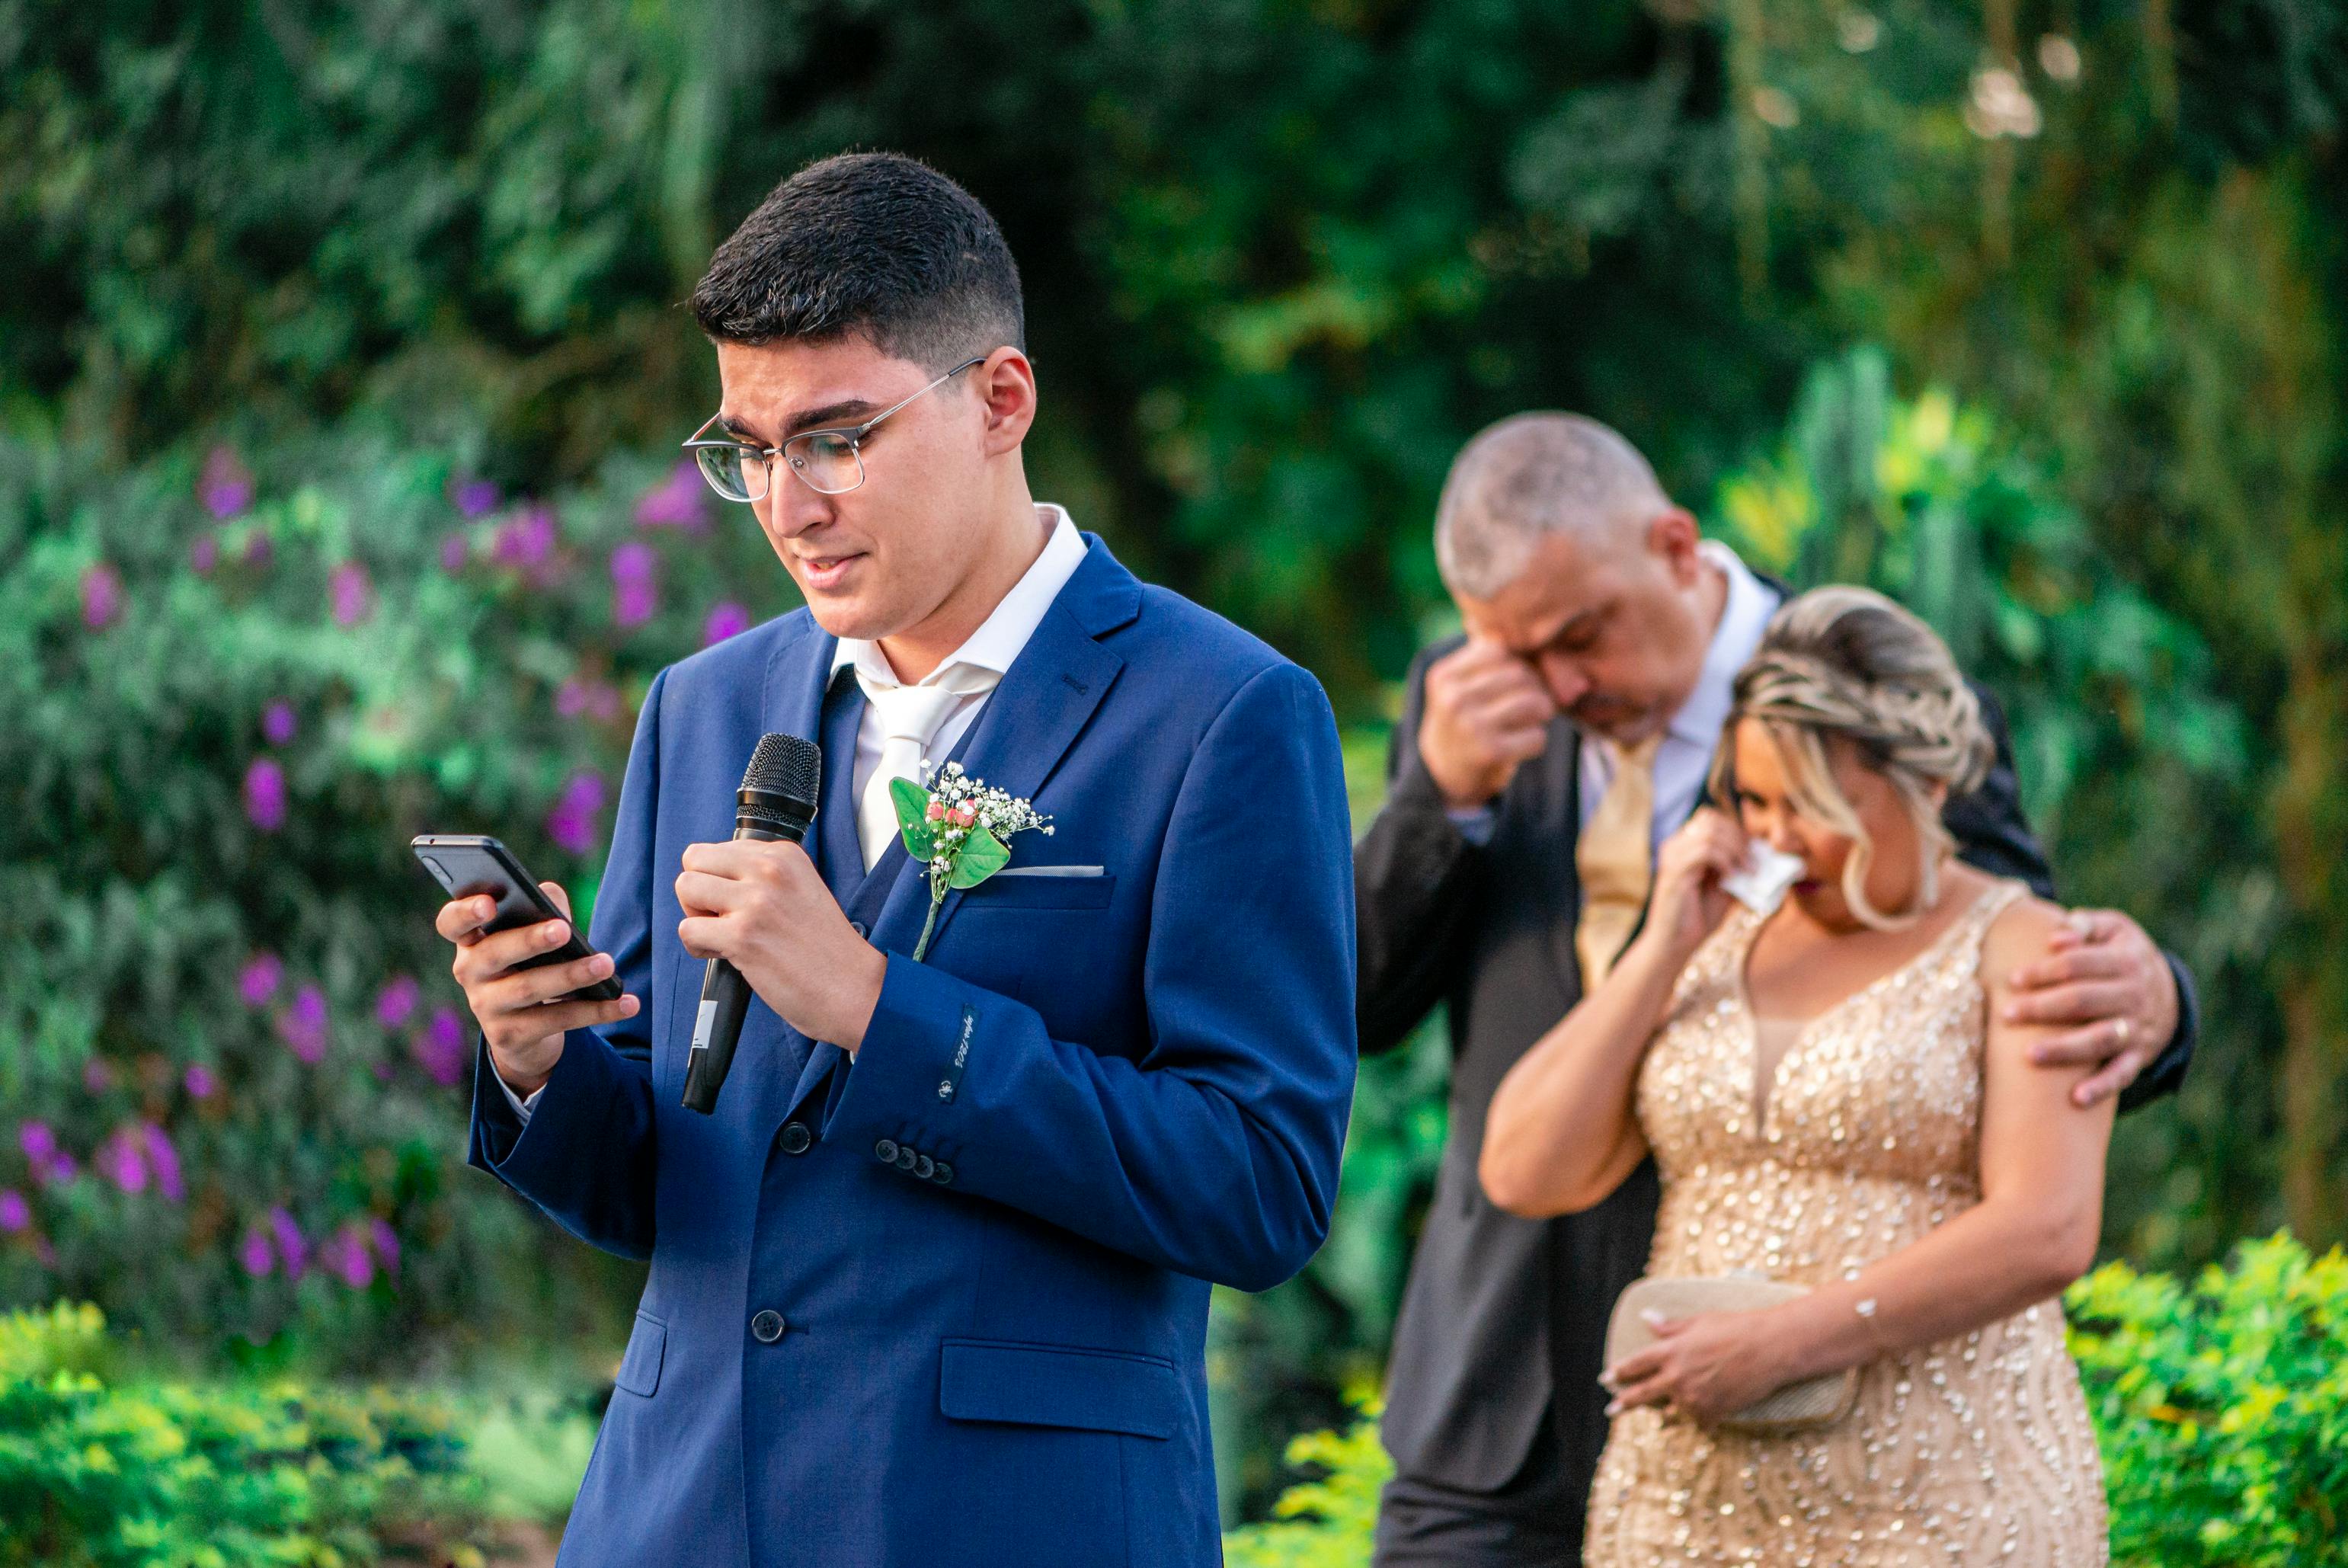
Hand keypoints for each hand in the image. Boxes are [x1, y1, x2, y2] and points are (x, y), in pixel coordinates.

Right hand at [439, 882, 639, 1097]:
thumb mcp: (532, 936)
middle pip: (494, 953)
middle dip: (529, 940)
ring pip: (528, 989)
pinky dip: (596, 1011)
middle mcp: (470, 972)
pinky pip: (557, 1021)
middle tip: (563, 929)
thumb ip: (541, 909)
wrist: (525, 1031)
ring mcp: (487, 1007)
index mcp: (471, 940)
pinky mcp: (511, 1036)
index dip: (464, 913)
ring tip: (606, 964)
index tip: (488, 904)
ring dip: (570, 975)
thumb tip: (552, 899)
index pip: (452, 923)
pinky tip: (627, 1003)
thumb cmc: (530, 964)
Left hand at [675, 839, 886, 1052]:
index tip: (742, 905)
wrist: (853, 990)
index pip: (719, 849)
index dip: (721, 880)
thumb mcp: (801, 890)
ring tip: (725, 936)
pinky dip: (699, 947)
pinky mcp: (743, 935)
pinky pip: (688, 929)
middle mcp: (771, 869)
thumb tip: (714, 879)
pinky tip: (728, 956)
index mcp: (785, 855)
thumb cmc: (826, 951)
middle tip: (724, 919)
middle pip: (695, 859)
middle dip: (700, 892)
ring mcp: (756, 901)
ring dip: (696, 917)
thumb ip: (762, 877)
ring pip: (686, 887)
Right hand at [1416, 637, 1558, 809]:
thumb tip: (1529, 631)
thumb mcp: (1457, 684)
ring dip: (1540, 713)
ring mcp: (1470, 724)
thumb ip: (1484, 658)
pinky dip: (1535, 741)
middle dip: (1534, 688)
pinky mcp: (1489, 751)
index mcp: (1444, 674)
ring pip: (1533, 702)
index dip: (1516, 663)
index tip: (1515, 682)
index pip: (1500, 650)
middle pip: (1520, 674)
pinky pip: (1537, 736)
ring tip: (1529, 721)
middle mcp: (1453, 696)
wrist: (1441, 773)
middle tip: (1530, 703)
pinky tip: (1520, 745)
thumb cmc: (1460, 719)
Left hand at [1602, 1307, 1800, 1422]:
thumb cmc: (1737, 1327)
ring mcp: (1695, 1398)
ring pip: (1671, 1412)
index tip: (1606, 1378)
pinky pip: (1698, 1421)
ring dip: (1667, 1411)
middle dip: (1624, 1403)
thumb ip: (1671, 1326)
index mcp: (1671, 1351)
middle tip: (1611, 1410)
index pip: (1636, 1364)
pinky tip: (1701, 1416)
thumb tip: (1646, 1317)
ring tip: (1662, 1414)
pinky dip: (1698, 1419)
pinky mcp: (1714, 1413)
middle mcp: (1678, 1377)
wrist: (1772, 1349)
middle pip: (1642, 1394)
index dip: (1619, 1372)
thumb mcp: (1700, 1321)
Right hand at [1637, 808, 1745, 962]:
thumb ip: (1736, 868)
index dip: (1735, 829)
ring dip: (1736, 849)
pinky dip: (1725, 861)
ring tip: (1748, 870)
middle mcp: (1674, 846)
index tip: (1752, 852)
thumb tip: (1762, 853)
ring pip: (1710, 832)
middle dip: (1738, 838)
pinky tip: (1732, 877)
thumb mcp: (1723, 887)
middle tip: (1753, 862)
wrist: (1674, 944)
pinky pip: (1705, 851)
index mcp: (1682, 847)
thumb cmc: (1697, 917)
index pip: (1709, 818)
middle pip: (1711, 820)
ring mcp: (1672, 857)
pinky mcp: (1675, 871)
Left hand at [2002, 908, 2177, 1105]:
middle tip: (2006, 1014)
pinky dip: (2102, 1087)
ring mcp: (2138, 1027)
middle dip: (2043, 1008)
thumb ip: (2086, 925)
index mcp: (2126, 960)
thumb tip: (2058, 936)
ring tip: (2029, 1055)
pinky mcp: (2140, 1055)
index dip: (2045, 971)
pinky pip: (2122, 1074)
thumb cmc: (2122, 954)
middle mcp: (2135, 995)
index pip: (2078, 965)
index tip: (2013, 980)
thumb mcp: (2114, 929)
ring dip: (2065, 1049)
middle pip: (2083, 1001)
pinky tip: (2076, 1098)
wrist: (2169, 993)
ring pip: (2100, 1039)